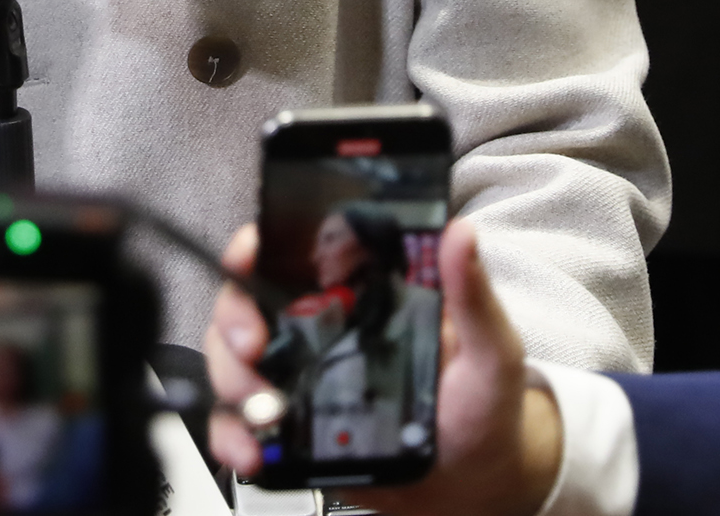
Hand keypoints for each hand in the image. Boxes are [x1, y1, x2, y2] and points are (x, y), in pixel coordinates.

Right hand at [204, 220, 563, 515]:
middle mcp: (319, 327)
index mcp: (359, 293)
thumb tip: (461, 234)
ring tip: (262, 409)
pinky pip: (239, 422)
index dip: (257, 246)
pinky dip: (231, 435)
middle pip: (247, 303)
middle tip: (252, 346)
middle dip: (233, 320)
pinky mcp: (288, 423)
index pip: (292, 250)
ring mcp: (298, 374)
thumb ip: (472, 296)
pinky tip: (252, 449)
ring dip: (232, 379)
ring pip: (232, 359)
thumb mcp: (488, 350)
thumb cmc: (482, 410)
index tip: (247, 259)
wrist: (471, 484)